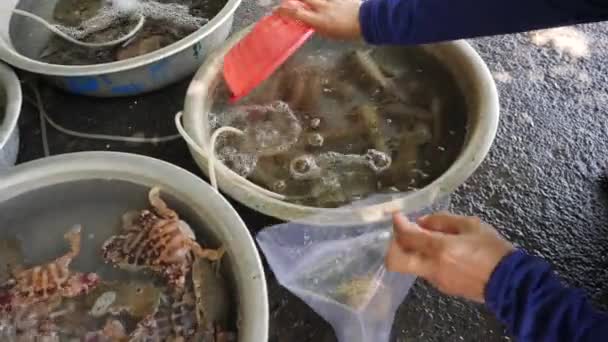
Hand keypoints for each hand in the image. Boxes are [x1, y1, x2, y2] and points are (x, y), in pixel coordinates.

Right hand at [277, 0, 362, 39]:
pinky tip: (322, 2)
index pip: (297, 13)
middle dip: (292, 0)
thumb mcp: (330, 33)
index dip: (285, 10)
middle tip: (287, 2)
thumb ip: (317, 25)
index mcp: (320, 21)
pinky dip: (323, 1)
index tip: (279, 9)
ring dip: (308, 0)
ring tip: (299, 2)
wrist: (369, 20)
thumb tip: (308, 20)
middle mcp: (323, 7)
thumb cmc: (349, 31)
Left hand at [385, 212, 514, 302]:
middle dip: (394, 245)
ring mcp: (436, 280)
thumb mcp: (472, 225)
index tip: (397, 216)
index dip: (398, 224)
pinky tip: (441, 252)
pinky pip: (425, 271)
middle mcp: (432, 267)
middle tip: (404, 233)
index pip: (406, 237)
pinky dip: (425, 259)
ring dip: (412, 252)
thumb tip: (422, 222)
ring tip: (427, 239)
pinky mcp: (443, 287)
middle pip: (395, 261)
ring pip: (410, 266)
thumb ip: (442, 221)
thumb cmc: (493, 250)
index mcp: (440, 249)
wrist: (510, 282)